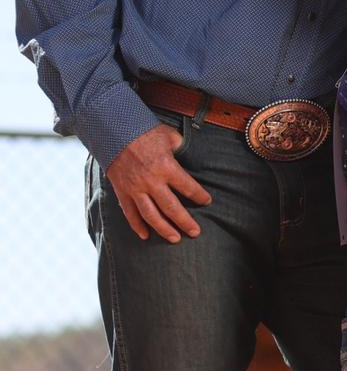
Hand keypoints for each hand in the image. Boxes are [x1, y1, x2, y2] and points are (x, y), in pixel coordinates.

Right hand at [106, 123, 211, 242]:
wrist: (115, 131)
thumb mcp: (169, 135)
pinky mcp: (122, 192)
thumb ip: (180, 147)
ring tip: (175, 239)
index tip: (207, 201)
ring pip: (151, 216)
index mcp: (166, 166)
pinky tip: (145, 236)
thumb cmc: (145, 131)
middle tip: (195, 232)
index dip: (200, 195)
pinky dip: (137, 226)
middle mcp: (152, 181)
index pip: (188, 186)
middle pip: (172, 208)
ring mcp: (135, 189)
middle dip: (185, 222)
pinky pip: (130, 213)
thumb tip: (189, 154)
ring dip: (164, 229)